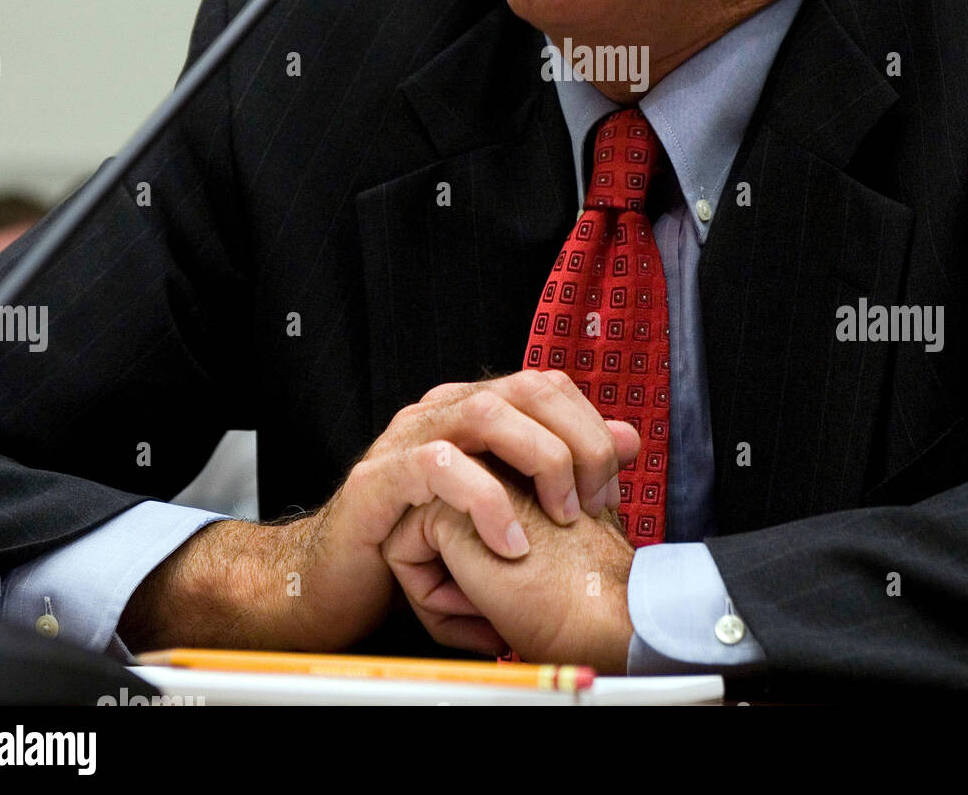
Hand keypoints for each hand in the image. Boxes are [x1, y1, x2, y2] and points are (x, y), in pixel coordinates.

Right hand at [120, 370, 638, 652]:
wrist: (337, 582)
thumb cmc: (423, 544)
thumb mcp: (506, 506)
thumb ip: (564, 468)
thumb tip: (630, 438)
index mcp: (473, 410)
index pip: (548, 385)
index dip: (591, 427)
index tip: (611, 486)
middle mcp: (442, 411)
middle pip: (528, 388)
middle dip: (578, 441)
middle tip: (594, 501)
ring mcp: (409, 438)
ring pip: (489, 412)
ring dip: (541, 461)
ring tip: (561, 516)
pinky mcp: (381, 479)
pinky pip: (439, 467)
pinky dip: (485, 500)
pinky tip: (509, 540)